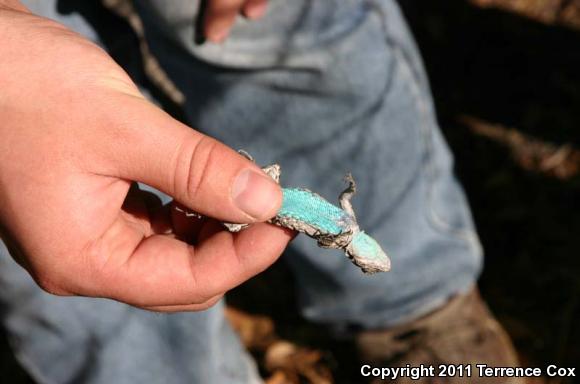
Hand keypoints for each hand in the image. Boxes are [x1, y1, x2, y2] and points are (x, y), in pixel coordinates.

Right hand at [0, 3, 290, 310]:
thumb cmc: (26, 86)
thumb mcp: (124, 128)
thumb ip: (198, 169)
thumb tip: (266, 201)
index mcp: (83, 258)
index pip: (187, 282)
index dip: (246, 256)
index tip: (287, 219)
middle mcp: (84, 259)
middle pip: (182, 276)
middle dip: (234, 243)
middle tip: (271, 201)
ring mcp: (88, 235)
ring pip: (172, 252)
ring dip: (214, 224)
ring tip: (240, 185)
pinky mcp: (93, 210)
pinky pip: (155, 226)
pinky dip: (189, 208)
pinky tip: (204, 181)